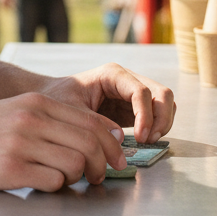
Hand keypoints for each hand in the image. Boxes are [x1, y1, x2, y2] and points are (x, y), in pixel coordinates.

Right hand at [0, 92, 128, 191]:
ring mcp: (21, 144)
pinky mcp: (11, 169)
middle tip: (101, 176)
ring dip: (79, 177)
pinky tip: (42, 182)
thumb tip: (97, 135)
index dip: (112, 142)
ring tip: (68, 179)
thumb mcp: (14, 111)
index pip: (91, 121)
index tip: (118, 156)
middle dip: (104, 164)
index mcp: (34, 102)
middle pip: (90, 143)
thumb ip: (51, 119)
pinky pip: (54, 181)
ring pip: (76, 164)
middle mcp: (30, 119)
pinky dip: (56, 186)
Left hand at [40, 63, 174, 144]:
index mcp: (112, 74)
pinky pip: (158, 114)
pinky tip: (146, 140)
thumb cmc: (58, 99)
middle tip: (149, 140)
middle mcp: (127, 80)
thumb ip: (94, 123)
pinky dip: (158, 127)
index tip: (141, 137)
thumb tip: (118, 138)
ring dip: (163, 123)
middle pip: (162, 94)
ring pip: (165, 103)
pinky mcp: (134, 107)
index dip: (146, 115)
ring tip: (148, 141)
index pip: (141, 91)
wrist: (51, 99)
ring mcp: (133, 93)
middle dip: (161, 118)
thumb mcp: (71, 110)